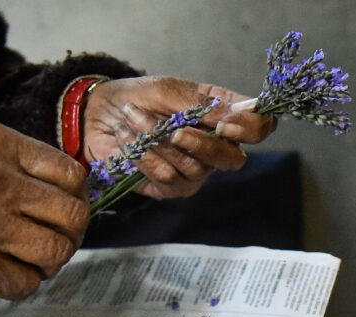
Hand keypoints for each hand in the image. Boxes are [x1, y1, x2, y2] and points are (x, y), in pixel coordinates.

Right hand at [0, 121, 89, 299]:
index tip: (65, 213)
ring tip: (28, 261)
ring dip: (48, 264)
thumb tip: (77, 195)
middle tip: (53, 243)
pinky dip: (21, 284)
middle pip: (73, 216)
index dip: (77, 200)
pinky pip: (26, 283)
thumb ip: (21, 165)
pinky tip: (2, 274)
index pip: (72, 175)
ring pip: (55, 252)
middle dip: (70, 236)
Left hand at [82, 76, 275, 199]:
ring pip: (194, 168)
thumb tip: (247, 111)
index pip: (258, 127)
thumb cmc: (137, 97)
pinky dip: (143, 155)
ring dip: (158, 141)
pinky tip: (127, 139)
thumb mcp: (169, 91)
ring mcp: (195, 171)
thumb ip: (206, 105)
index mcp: (223, 116)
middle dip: (202, 145)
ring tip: (133, 119)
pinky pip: (166, 177)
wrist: (97, 115)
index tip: (226, 124)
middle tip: (174, 130)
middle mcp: (215, 147)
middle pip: (232, 159)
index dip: (251, 129)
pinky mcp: (169, 187)